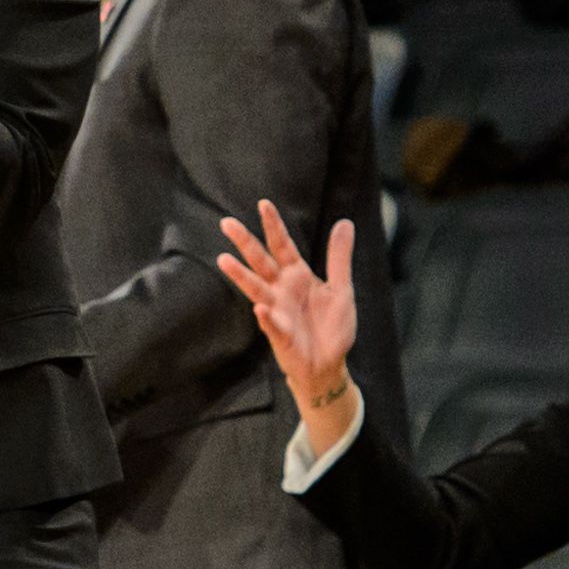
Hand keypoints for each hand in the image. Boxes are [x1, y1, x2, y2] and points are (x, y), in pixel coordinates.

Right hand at [217, 200, 361, 458]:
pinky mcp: (280, 335)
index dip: (274, 226)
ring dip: (241, 276)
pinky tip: (260, 308)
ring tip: (223, 260)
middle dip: (245, 243)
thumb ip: (339, 258)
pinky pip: (272, 324)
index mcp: (298, 276)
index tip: (263, 203)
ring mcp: (277, 312)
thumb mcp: (342, 289)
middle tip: (226, 223)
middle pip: (261, 262)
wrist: (329, 365)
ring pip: (255, 289)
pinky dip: (266, 317)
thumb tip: (345, 222)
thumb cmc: (332, 328)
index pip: (283, 246)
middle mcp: (282, 290)